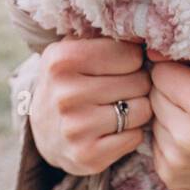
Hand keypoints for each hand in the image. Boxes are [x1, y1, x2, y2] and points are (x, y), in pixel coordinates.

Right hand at [28, 36, 152, 174]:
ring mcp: (75, 128)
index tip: (119, 65)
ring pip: (142, 110)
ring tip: (116, 107)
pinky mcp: (87, 156)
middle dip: (137, 84)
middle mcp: (65, 94)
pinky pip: (135, 137)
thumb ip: (107, 34)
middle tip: (119, 89)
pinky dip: (131, 133)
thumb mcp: (74, 49)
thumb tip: (146, 32)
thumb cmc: (70, 81)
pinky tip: (112, 129)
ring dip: (137, 109)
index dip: (132, 60)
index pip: (131, 54)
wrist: (44, 130)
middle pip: (140, 82)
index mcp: (62, 60)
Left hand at [146, 50, 189, 189]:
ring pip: (152, 119)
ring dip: (168, 115)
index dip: (175, 70)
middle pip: (154, 95)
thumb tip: (155, 51)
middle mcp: (189, 136)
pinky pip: (154, 143)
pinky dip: (168, 138)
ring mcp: (177, 160)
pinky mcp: (170, 177)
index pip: (161, 73)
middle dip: (169, 91)